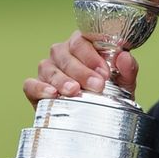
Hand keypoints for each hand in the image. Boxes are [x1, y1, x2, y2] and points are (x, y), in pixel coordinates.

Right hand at [22, 30, 139, 107]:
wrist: (98, 117)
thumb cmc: (110, 91)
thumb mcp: (124, 82)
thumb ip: (128, 69)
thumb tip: (125, 57)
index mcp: (82, 44)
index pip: (82, 40)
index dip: (92, 55)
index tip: (105, 73)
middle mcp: (62, 52)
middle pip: (65, 54)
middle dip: (81, 70)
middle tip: (96, 85)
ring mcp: (47, 69)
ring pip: (49, 67)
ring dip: (62, 79)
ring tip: (75, 91)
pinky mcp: (35, 87)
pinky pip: (31, 84)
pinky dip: (40, 88)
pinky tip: (52, 94)